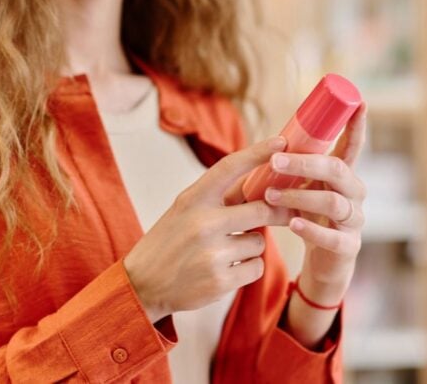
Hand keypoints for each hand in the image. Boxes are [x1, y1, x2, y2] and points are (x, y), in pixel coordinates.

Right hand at [123, 136, 292, 323]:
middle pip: (261, 209)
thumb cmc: (170, 241)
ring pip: (259, 242)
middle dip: (276, 212)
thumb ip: (218, 197)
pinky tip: (226, 269)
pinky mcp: (220, 281)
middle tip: (284, 213)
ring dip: (251, 246)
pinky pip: (256, 267)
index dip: (258, 152)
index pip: (229, 167)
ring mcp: (212, 253)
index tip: (281, 142)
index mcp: (192, 199)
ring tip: (227, 251)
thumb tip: (261, 181)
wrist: (142, 284)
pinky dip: (248, 268)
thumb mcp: (185, 210)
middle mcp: (202, 223)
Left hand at [264, 103, 367, 297]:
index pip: (351, 147)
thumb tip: (259, 148)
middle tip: (276, 160)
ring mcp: (354, 221)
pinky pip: (333, 237)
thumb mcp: (298, 189)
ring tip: (271, 196)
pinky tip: (293, 223)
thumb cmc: (308, 218)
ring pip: (334, 202)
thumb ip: (287, 171)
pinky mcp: (347, 247)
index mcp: (341, 176)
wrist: (321, 264)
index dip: (357, 126)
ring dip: (300, 195)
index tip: (359, 102)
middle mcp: (353, 194)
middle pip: (339, 170)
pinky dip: (311, 229)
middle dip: (307, 163)